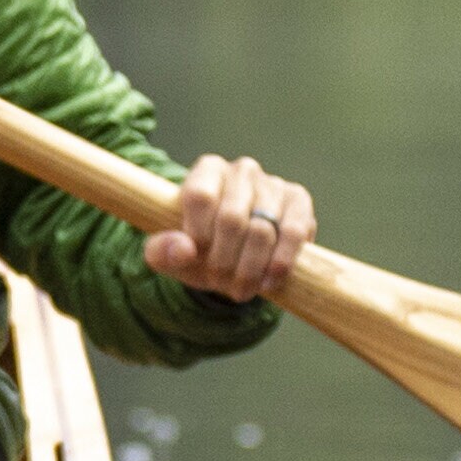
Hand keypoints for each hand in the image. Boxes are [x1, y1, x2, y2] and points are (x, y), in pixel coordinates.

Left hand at [145, 152, 313, 305]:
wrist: (237, 255)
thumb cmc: (198, 249)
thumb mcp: (170, 253)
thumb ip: (162, 251)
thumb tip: (183, 249)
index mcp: (207, 171)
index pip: (200, 196)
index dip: (197, 234)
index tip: (195, 260)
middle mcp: (242, 170)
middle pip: (232, 217)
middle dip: (224, 260)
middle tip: (220, 284)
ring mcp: (273, 184)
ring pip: (263, 229)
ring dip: (250, 268)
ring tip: (241, 290)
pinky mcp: (299, 201)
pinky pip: (293, 231)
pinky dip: (279, 262)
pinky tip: (267, 281)